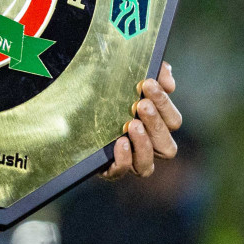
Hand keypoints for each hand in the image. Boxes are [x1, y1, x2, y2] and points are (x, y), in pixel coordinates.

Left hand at [103, 61, 181, 179]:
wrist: (70, 106)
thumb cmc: (109, 89)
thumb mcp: (129, 74)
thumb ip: (155, 72)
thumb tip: (169, 83)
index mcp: (156, 125)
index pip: (173, 121)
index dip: (164, 103)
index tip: (148, 83)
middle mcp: (147, 146)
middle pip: (167, 146)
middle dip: (156, 124)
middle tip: (141, 105)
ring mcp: (128, 160)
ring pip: (147, 165)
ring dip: (143, 144)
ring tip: (132, 125)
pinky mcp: (109, 167)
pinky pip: (121, 171)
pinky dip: (123, 160)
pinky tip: (119, 143)